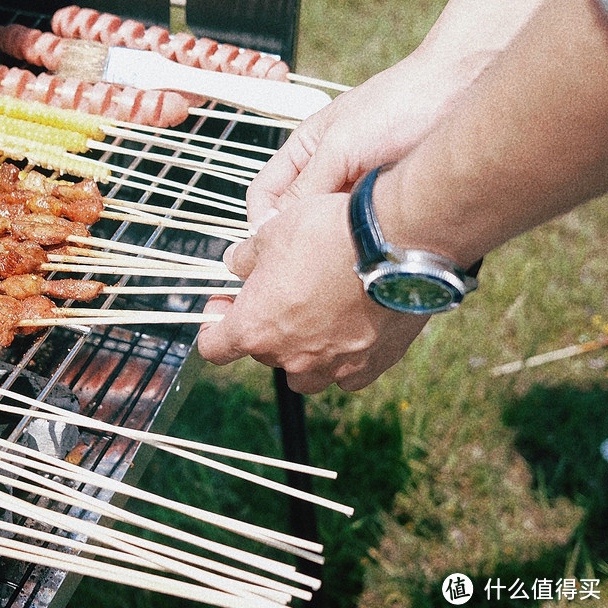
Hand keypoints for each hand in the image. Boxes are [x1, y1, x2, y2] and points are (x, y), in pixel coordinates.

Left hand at [196, 193, 428, 392]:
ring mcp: (332, 366)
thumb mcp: (270, 233)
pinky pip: (346, 374)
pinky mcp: (372, 366)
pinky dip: (343, 358)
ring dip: (300, 352)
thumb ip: (246, 257)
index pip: (213, 348)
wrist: (394, 242)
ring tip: (313, 319)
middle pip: (262, 354)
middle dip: (264, 326)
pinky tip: (349, 330)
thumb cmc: (325, 234)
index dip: (212, 325)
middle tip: (277, 294)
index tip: (222, 304)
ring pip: (304, 374)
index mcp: (255, 329)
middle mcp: (290, 357)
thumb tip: (235, 263)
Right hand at [246, 52, 479, 229]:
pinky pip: (361, 231)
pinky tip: (372, 242)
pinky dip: (362, 239)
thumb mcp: (340, 146)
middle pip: (294, 217)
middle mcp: (327, 171)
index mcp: (303, 151)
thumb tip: (270, 226)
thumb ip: (303, 187)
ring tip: (347, 247)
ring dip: (333, 240)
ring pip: (328, 229)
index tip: (276, 246)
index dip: (263, 222)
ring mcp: (356, 189)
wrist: (461, 92)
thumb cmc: (399, 103)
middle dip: (299, 237)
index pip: (264, 196)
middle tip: (311, 258)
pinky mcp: (385, 203)